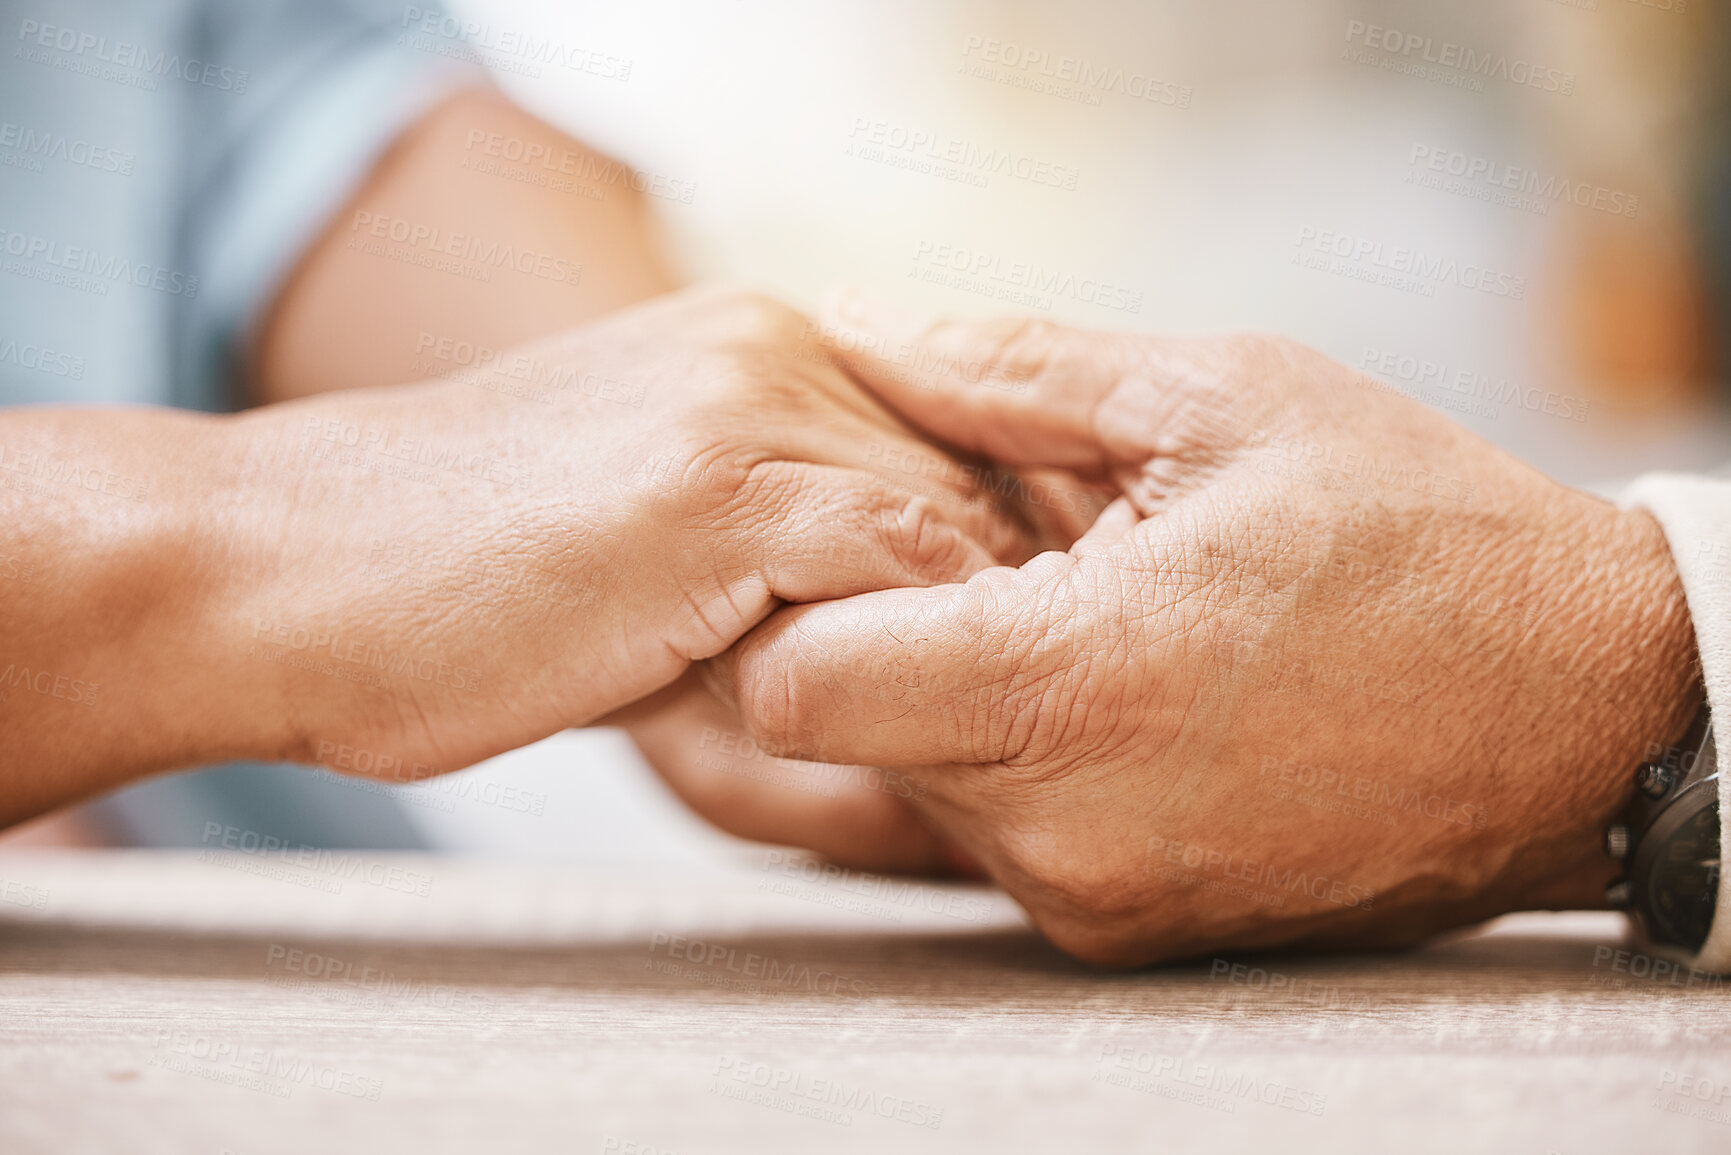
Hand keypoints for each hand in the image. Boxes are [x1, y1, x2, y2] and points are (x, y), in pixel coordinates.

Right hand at [0, 288, 1029, 821]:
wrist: (285, 569)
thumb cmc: (456, 583)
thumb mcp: (651, 534)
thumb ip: (782, 552)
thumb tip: (925, 639)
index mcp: (763, 344)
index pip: (952, 449)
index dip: (991, 575)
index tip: (1006, 676)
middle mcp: (775, 344)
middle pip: (974, 487)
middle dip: (999, 619)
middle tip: (1008, 736)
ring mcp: (750, 401)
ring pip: (956, 530)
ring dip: (974, 652)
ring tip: (968, 763)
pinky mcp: (722, 484)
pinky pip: (897, 569)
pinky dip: (919, 665)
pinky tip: (895, 747)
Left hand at [720, 301, 1699, 964]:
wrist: (1586, 715)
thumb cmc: (1424, 539)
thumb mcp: (1219, 401)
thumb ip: (1006, 370)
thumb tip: (858, 324)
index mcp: (1072, 688)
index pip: (795, 683)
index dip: (800, 592)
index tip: (873, 528)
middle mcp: (1061, 829)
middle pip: (844, 730)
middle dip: (882, 627)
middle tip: (994, 547)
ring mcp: (1092, 898)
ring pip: (914, 783)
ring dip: (954, 690)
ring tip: (1080, 609)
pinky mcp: (1124, 930)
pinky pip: (998, 832)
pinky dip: (1018, 755)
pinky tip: (1117, 686)